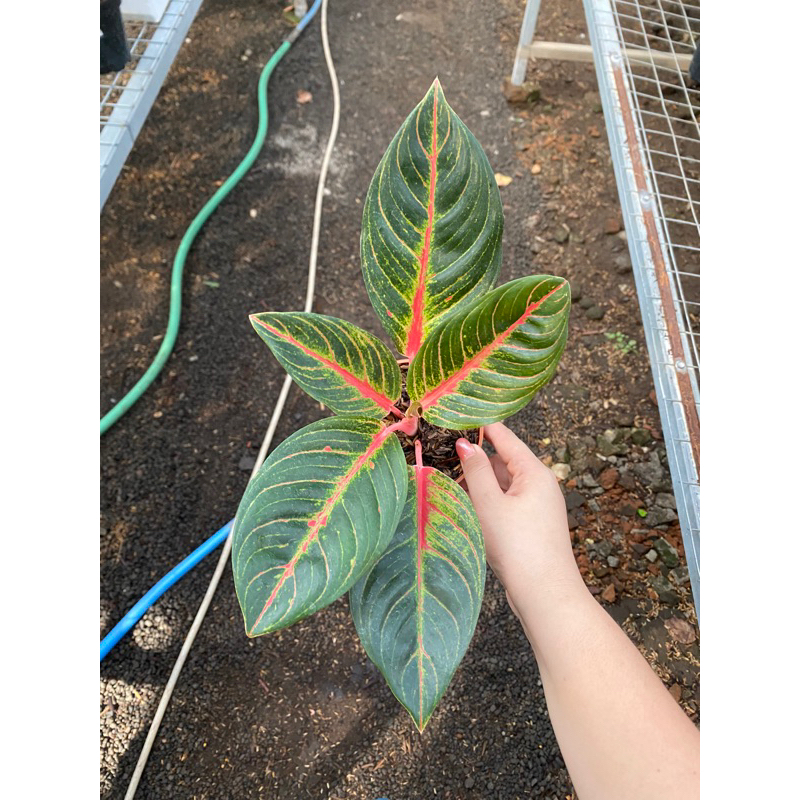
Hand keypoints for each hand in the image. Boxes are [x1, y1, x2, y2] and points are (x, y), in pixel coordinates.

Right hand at [456, 422, 584, 614]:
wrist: (545, 595)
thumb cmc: (518, 547)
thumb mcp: (489, 504)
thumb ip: (475, 470)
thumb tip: (465, 442)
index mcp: (535, 472)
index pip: (505, 437)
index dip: (481, 425)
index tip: (457, 414)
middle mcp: (540, 485)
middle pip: (503, 461)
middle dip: (475, 459)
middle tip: (443, 455)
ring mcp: (538, 506)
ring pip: (502, 484)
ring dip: (479, 483)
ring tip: (449, 484)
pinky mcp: (532, 526)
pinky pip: (506, 503)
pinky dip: (487, 501)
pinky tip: (468, 508)